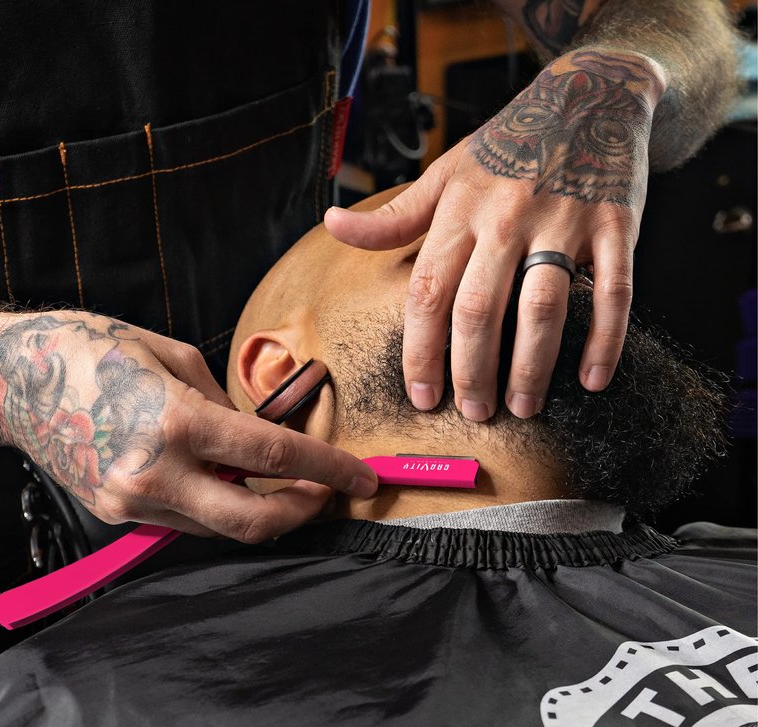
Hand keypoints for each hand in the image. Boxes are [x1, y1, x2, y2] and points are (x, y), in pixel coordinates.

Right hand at [0, 310, 376, 541]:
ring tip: (283, 483)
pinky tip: (228, 483)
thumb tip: (261, 436)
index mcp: (177, 421)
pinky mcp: (118, 514)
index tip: (361, 478)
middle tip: (328, 493)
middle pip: (252, 520)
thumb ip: (224, 404)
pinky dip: (219, 507)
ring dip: (262, 509)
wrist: (15, 379)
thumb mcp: (174, 357)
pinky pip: (187, 521)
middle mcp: (156, 473)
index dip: (327, 470)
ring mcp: (134, 502)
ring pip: (222, 527)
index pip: (273, 456)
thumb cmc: (96, 349)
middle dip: (302, 512)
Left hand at [325, 48, 665, 419]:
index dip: (422, 352)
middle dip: (472, 371)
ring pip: (541, 308)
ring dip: (529, 367)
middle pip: (479, 310)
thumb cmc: (506, 143)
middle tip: (474, 412)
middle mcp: (506, 219)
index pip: (428, 294)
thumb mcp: (443, 173)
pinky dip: (605, 339)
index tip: (423, 396)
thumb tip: (333, 224)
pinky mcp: (615, 225)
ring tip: (522, 407)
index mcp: (459, 211)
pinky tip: (592, 379)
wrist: (589, 93)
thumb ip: (393, 216)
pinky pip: (613, 290)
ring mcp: (563, 221)